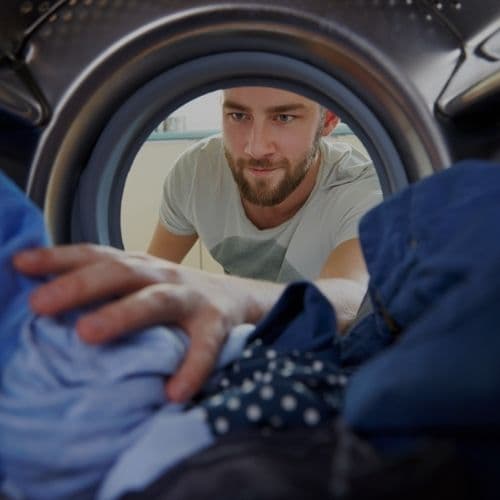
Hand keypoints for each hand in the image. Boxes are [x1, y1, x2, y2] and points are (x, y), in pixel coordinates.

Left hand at [13, 244, 255, 401]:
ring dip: (123, 314)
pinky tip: (173, 392)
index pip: (95, 255)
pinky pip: (204, 347)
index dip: (59, 257)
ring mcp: (190, 297)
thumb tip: (43, 299)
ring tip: (88, 334)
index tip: (19, 263)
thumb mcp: (140, 283)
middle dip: (80, 285)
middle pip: (119, 273)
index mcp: (138, 266)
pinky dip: (191, 368)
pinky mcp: (216, 323)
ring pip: (156, 301)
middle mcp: (161, 275)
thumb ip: (103, 287)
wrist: (235, 297)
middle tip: (40, 303)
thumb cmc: (174, 294)